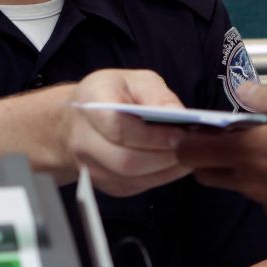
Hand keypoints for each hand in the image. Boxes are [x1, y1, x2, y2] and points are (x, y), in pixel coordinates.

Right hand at [60, 69, 192, 196]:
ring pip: (131, 178)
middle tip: (192, 149)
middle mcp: (83, 140)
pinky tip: (175, 164)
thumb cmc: (110, 95)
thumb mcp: (134, 80)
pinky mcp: (104, 184)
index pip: (118, 127)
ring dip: (166, 170)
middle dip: (164, 157)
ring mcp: (90, 166)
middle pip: (125, 160)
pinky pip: (135, 186)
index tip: (181, 133)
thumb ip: (157, 95)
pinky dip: (161, 177)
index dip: (152, 135)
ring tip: (189, 156)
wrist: (74, 121)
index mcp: (90, 105)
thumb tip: (180, 116)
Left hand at [176, 82, 266, 228]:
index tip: (193, 128)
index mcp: (249, 150)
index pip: (192, 152)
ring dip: (244, 169)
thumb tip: (242, 90)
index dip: (186, 140)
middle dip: (209, 157)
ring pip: (240, 186)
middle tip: (229, 136)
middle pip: (208, 174)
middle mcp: (251, 181)